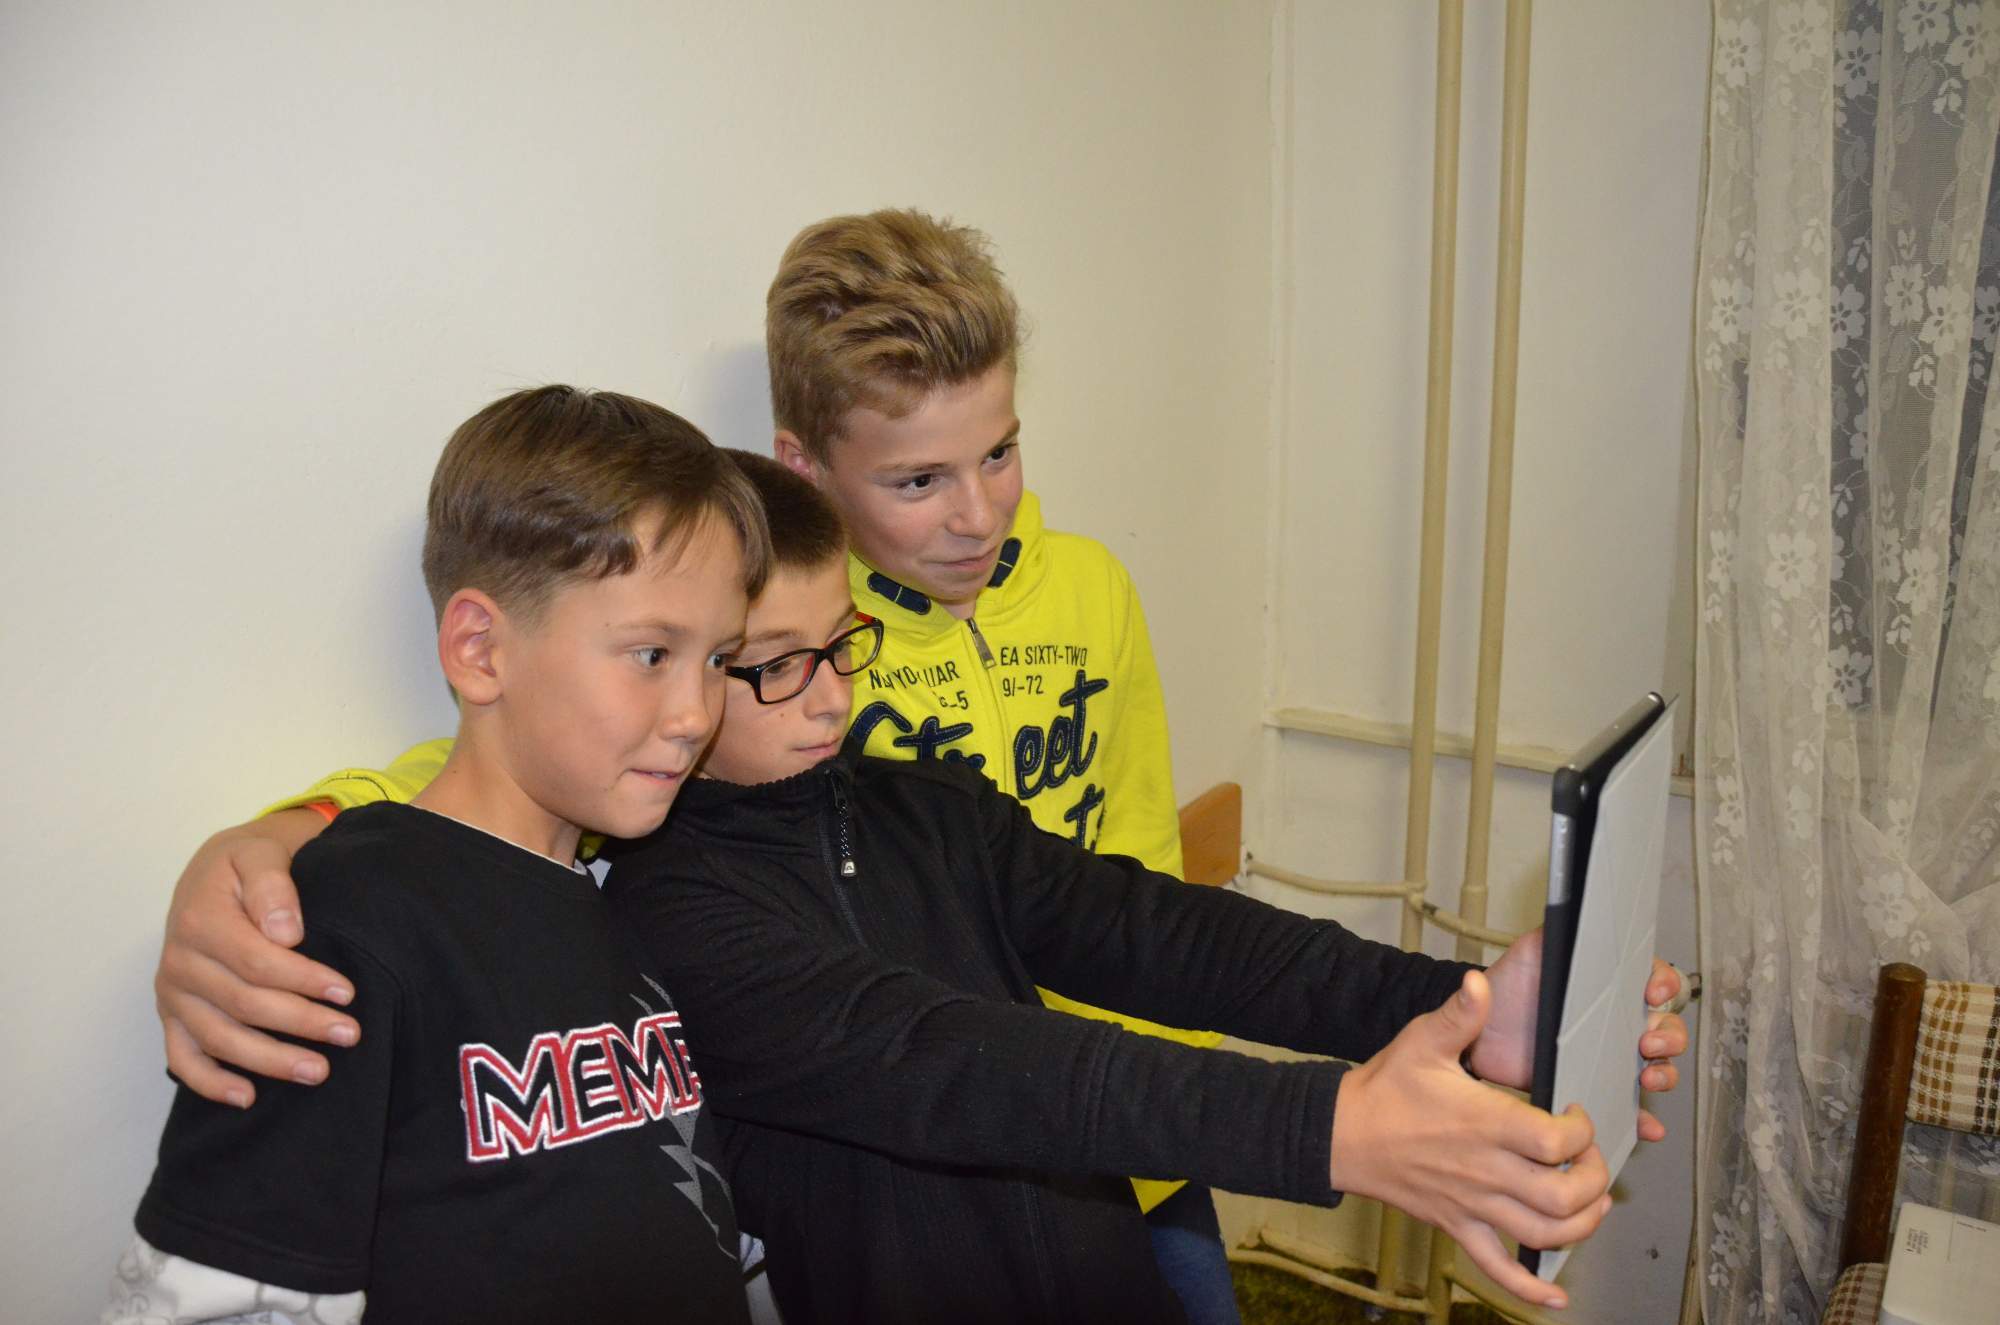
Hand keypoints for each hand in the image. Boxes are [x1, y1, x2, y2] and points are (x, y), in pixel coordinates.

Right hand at [155, 808, 357, 1106]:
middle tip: (350, 1035)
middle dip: (301, 1023)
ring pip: (220, 1038)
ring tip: (318, 1072)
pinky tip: (248, 1097)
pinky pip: (183, 1057)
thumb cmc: (246, 863)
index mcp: (200, 922)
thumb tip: (287, 933)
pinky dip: (210, 1083)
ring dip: (269, 1061)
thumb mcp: (259, 854)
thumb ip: (272, 887)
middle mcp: (180, 963)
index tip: (347, 993)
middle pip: (245, 1005)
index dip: (303, 981)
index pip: (258, 963)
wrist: (215, 871)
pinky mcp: (172, 1015)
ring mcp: (173, 993)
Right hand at [1331, 970, 1610, 1309]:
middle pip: (1563, 1196)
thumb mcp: (1421, 1040)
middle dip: (1596, 1179)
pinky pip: (1498, 1269)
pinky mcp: (1458, 1226)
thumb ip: (1460, 1015)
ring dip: (1582, 1226)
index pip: (1557, 1142)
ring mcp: (1472, 1206)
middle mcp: (1485, 1172)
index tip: (1577, 1113)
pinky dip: (1530, 1289)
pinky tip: (1555, 1295)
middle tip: (1593, 1157)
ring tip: (1593, 1202)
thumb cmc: (1385, 1088)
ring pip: (1544, 1234)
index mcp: (1483, 1124)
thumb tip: (1480, 982)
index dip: (1583, 1131)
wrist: (1342, 1134)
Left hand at [1470, 930, 1688, 1140]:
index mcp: (1610, 986)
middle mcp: (1618, 1021)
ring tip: (1647, 1080)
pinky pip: (1628, 1108)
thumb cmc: (1507, 988)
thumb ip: (1555, 934)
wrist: (1477, 1035)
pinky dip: (1642, 1120)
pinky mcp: (1594, 1087)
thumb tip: (1573, 912)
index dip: (1664, 984)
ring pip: (1657, 1066)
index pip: (1656, 980)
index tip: (1652, 991)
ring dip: (1664, 1075)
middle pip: (1666, 1026)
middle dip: (1669, 1036)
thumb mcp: (1532, 952)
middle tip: (1647, 1042)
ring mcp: (1609, 1056)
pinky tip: (1647, 1128)